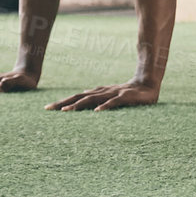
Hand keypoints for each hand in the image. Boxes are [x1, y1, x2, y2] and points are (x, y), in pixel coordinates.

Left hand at [44, 81, 160, 111]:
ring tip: (66, 111)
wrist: (148, 84)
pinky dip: (104, 107)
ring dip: (79, 105)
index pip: (76, 97)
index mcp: (98, 92)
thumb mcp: (110, 93)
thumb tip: (82, 94)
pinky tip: (96, 112)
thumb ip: (97, 95)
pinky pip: (113, 103)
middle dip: (64, 103)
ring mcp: (113, 94)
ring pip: (92, 99)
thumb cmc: (128, 92)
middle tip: (49, 109)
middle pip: (79, 97)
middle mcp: (102, 92)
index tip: (47, 108)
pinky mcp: (124, 97)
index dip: (62, 102)